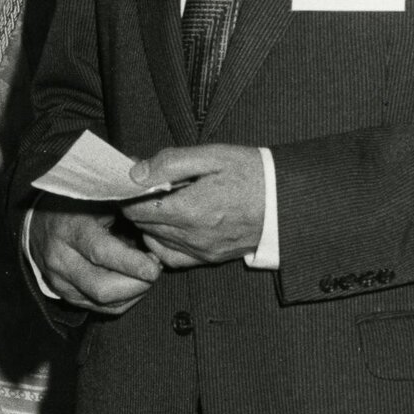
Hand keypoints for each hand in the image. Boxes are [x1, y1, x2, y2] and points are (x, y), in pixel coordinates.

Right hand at [29, 199, 162, 313]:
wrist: (38, 221)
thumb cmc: (78, 205)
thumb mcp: (98, 198)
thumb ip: (123, 210)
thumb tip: (155, 225)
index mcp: (70, 229)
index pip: (101, 252)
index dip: (131, 263)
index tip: (154, 267)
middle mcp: (61, 259)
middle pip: (101, 288)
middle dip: (137, 285)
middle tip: (155, 268)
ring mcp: (59, 281)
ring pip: (102, 303)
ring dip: (133, 294)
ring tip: (146, 275)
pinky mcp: (64, 295)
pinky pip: (99, 308)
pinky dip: (122, 301)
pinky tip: (134, 285)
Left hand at [122, 144, 264, 269]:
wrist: (284, 200)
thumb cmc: (251, 173)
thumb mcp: (212, 156)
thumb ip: (171, 163)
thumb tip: (136, 173)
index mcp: (191, 209)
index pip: (137, 209)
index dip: (128, 194)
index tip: (130, 180)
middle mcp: (192, 236)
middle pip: (143, 225)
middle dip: (137, 206)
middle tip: (144, 186)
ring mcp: (201, 251)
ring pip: (154, 241)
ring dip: (149, 222)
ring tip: (157, 202)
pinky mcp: (209, 258)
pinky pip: (171, 257)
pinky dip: (161, 242)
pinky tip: (167, 226)